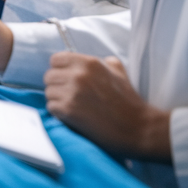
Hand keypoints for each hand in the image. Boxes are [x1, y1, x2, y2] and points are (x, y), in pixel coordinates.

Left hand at [43, 54, 171, 160]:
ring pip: (48, 92)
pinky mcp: (68, 111)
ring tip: (72, 106)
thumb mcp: (119, 71)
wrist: (138, 127)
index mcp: (89, 63)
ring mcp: (72, 93)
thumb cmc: (130, 101)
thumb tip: (92, 61)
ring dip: (57, 100)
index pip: (56, 59)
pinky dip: (58, 113)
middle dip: (57, 86)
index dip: (59, 69)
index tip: (65, 77)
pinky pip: (51, 107)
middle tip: (69, 95)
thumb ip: (103, 62)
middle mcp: (78, 75)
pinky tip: (71, 116)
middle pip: (49, 76)